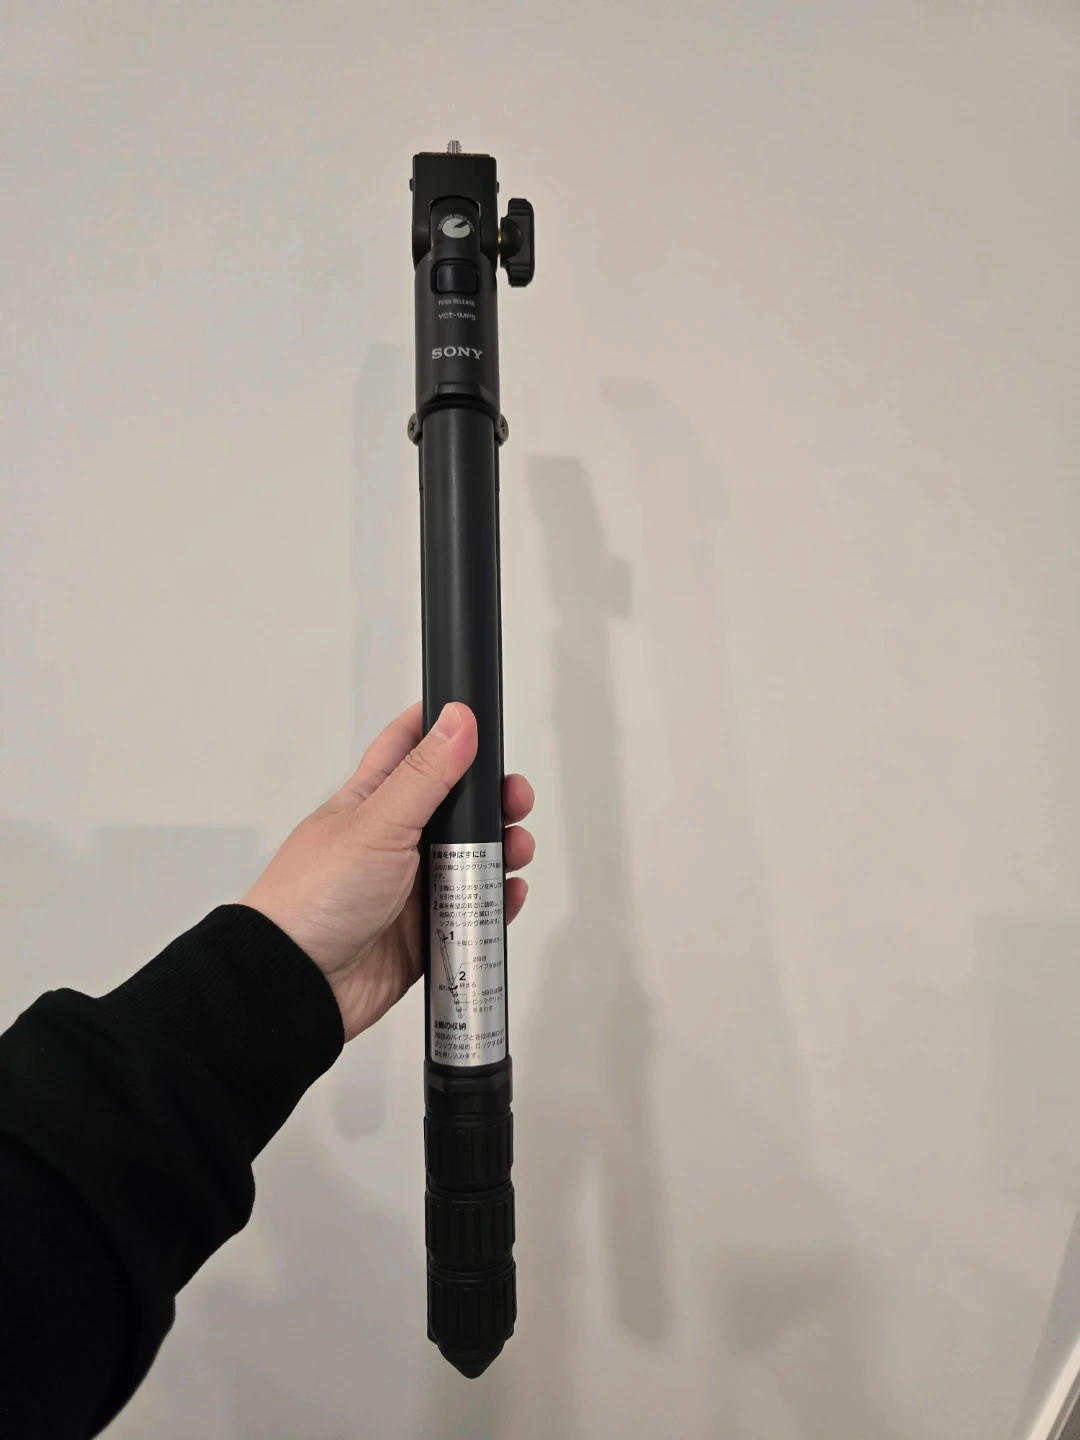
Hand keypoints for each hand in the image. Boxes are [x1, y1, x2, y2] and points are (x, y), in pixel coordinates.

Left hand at [242, 702, 534, 1040]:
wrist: (298, 983)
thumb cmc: (313, 898)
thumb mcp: (377, 824)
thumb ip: (424, 775)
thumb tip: (458, 720)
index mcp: (372, 803)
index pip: (408, 749)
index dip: (442, 729)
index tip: (477, 716)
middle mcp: (393, 841)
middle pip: (455, 808)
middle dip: (492, 800)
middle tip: (514, 799)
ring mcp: (410, 888)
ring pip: (470, 860)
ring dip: (501, 851)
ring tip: (515, 850)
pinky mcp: (425, 932)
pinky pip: (472, 913)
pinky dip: (495, 903)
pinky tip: (508, 894)